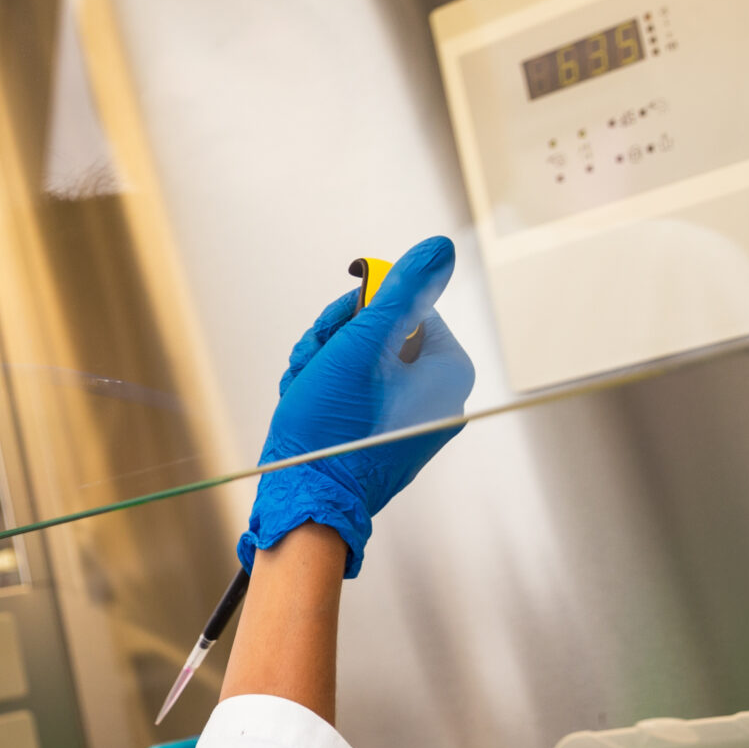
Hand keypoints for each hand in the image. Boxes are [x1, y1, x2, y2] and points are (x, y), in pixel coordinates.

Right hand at [240, 235, 475, 577]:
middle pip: (382, 334)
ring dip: (322, 364)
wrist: (306, 499)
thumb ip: (399, 293)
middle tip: (310, 358)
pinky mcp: (382, 441)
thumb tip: (439, 249)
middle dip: (336, 339)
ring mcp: (410, 423)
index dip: (363, 307)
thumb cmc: (332, 426)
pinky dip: (324, 392)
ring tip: (301, 386)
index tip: (335, 323)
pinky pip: (356, 396)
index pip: (410, 307)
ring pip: (362, 364)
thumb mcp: (361, 346)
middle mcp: (437, 398)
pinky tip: (304, 405)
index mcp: (447, 372)